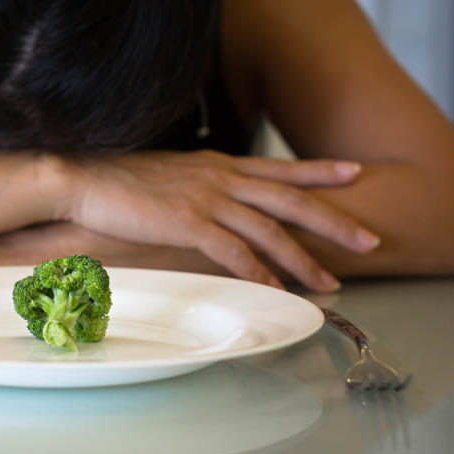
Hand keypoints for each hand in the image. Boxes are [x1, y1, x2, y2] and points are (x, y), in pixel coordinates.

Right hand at [63, 150, 379, 290]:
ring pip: (270, 230)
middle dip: (334, 220)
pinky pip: (234, 252)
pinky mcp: (188, 222)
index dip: (319, 172)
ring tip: (332, 282)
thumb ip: (199, 185)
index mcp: (217, 164)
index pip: (279, 168)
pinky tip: (278, 289)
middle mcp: (220, 177)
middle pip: (290, 200)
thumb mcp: (170, 174)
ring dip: (304, 259)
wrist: (83, 178)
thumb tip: (213, 199)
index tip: (354, 172)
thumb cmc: (120, 180)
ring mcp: (206, 199)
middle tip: (370, 239)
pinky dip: (260, 272)